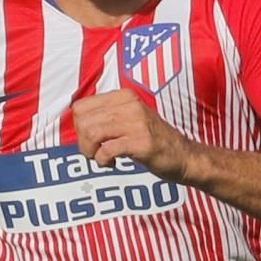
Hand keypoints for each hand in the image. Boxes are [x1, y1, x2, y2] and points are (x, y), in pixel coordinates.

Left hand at [71, 88, 190, 181]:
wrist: (184, 156)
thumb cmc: (152, 140)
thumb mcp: (128, 118)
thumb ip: (104, 116)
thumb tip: (76, 124)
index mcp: (123, 96)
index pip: (80, 107)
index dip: (79, 127)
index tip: (89, 139)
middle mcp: (129, 105)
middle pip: (83, 121)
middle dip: (83, 142)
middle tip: (95, 152)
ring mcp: (137, 123)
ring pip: (92, 134)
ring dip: (91, 152)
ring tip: (102, 158)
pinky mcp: (142, 143)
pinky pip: (107, 150)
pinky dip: (103, 161)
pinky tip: (112, 163)